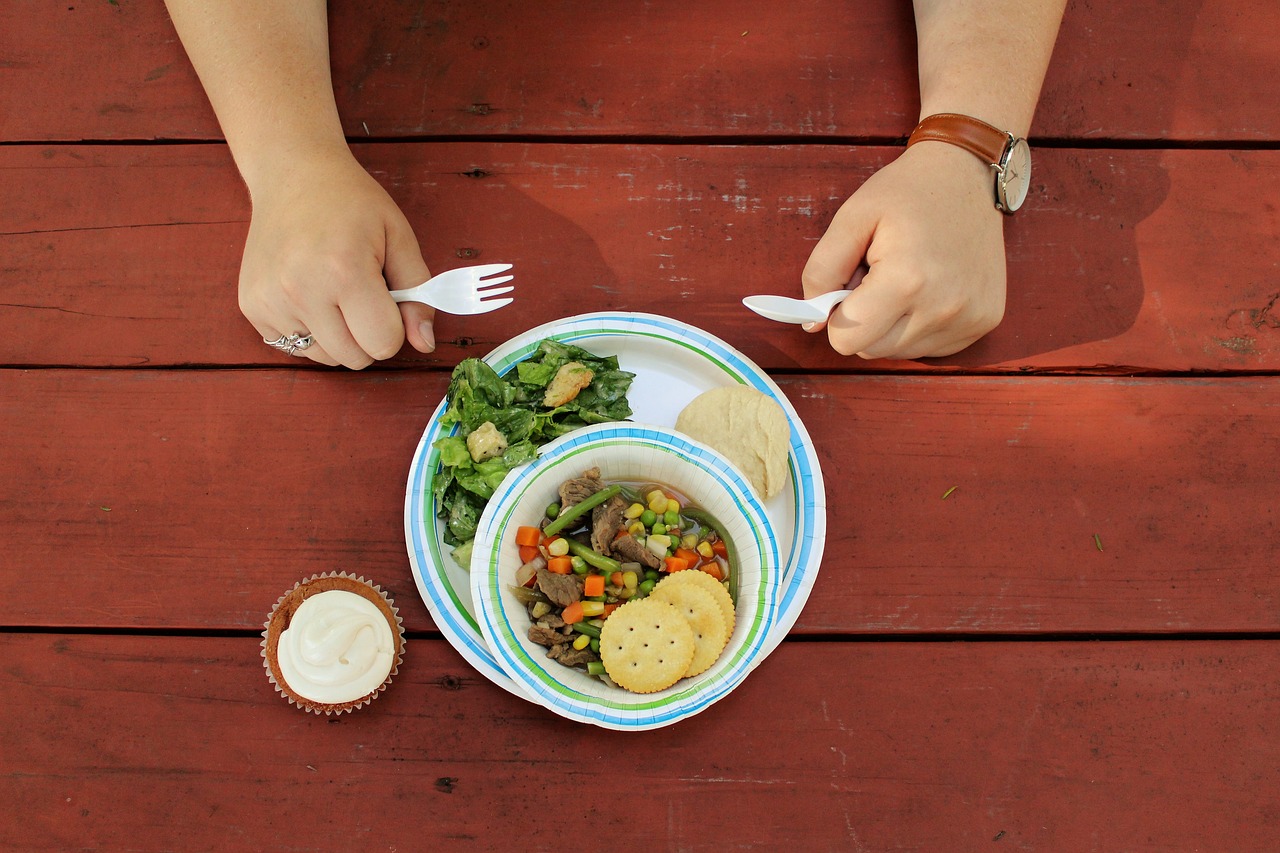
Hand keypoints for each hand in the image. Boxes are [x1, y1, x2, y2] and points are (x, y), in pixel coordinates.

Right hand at [239, 151, 434, 367]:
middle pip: (355, 358)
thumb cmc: (351, 204)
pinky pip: (294, 347)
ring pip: (325, 358)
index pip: (383, 343)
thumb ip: (419, 294)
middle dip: (369, 335)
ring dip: (339, 337)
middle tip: (363, 295)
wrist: (292, 175)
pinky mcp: (251, 306)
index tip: (387, 298)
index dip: (394, 326)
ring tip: (334, 293)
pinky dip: (310, 331)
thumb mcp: (399, 238)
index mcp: (344, 271)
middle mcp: (301, 290)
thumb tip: (425, 343)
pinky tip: (310, 293)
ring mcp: (270, 301)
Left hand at [801, 142, 1007, 358]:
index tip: (850, 284)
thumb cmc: (906, 192)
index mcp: (906, 281)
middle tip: (878, 276)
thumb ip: (821, 271)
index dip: (837, 315)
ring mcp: (970, 318)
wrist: (966, 172)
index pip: (846, 340)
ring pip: (900, 352)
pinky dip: (920, 325)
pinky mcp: (986, 320)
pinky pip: (931, 346)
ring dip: (892, 323)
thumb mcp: (851, 218)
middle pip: (872, 350)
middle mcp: (943, 308)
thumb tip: (813, 322)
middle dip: (864, 320)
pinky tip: (930, 289)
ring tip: (907, 278)